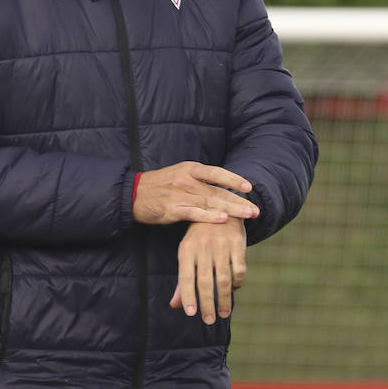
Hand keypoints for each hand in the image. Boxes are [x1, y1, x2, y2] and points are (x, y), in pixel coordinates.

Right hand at [133, 162, 258, 225]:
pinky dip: (209, 216)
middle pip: (217, 190)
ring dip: (230, 209)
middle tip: (255, 209)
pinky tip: (222, 220)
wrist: (132, 194)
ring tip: (247, 215)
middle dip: (238, 200)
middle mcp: (186, 180)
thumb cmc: (159, 186)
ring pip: (210, 202)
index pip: (216, 173)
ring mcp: (179, 194)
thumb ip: (199, 180)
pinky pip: (194, 213)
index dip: (233, 179)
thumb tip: (223, 187)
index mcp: (190, 169)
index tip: (249, 187)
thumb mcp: (179, 175)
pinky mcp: (172, 209)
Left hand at [170, 216, 247, 323]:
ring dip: (224, 299)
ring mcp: (221, 245)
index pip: (185, 277)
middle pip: (205, 281)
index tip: (191, 313)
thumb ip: (183, 280)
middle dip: (207, 303)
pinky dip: (237, 283)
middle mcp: (203, 247)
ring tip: (223, 314)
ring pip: (223, 279)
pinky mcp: (238, 244)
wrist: (220, 209)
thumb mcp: (187, 253)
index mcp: (187, 249)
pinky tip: (233, 290)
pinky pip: (239, 269)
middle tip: (209, 320)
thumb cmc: (199, 237)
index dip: (188, 295)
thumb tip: (175, 305)